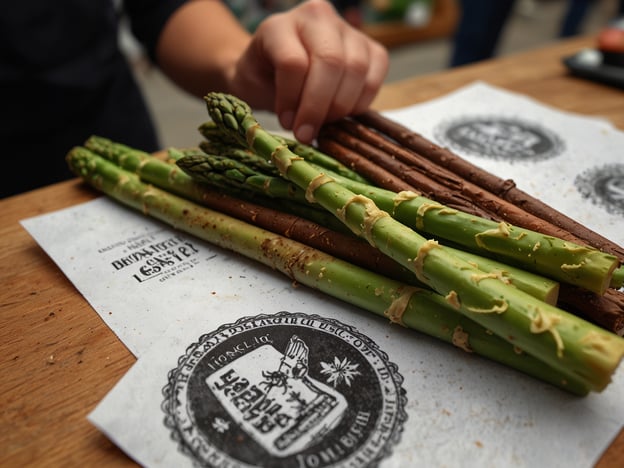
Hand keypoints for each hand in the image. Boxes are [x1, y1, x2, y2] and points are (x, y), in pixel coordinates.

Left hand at [229, 0, 388, 142]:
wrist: (275, 68)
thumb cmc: (262, 78)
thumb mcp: (253, 86)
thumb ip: (275, 100)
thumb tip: (305, 131)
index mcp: (280, 25)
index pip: (293, 62)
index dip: (292, 99)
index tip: (287, 123)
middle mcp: (317, 17)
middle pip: (330, 62)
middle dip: (319, 107)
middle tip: (307, 133)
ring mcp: (347, 31)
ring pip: (356, 69)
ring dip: (340, 107)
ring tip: (322, 123)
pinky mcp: (371, 49)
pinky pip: (374, 78)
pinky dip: (359, 104)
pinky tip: (339, 114)